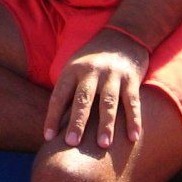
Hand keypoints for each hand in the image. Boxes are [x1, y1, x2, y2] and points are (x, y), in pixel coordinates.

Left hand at [44, 28, 148, 149]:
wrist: (123, 37)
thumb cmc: (92, 61)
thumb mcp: (74, 69)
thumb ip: (66, 93)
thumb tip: (53, 126)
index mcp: (72, 70)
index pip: (59, 96)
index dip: (53, 117)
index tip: (48, 138)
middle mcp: (92, 72)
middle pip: (83, 99)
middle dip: (77, 122)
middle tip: (72, 143)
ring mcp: (113, 75)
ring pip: (108, 102)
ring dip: (107, 124)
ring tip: (104, 145)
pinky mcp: (131, 78)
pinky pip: (132, 102)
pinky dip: (134, 120)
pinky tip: (133, 137)